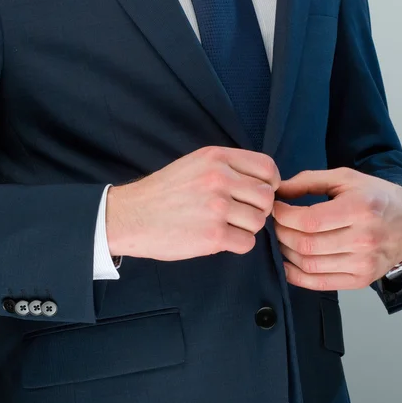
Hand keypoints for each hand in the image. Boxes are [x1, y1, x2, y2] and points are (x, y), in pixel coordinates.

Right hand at [106, 146, 279, 260]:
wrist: (130, 216)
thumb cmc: (163, 193)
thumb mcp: (194, 164)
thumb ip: (227, 168)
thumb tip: (264, 183)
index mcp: (216, 158)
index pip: (267, 167)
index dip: (271, 184)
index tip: (260, 194)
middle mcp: (219, 179)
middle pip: (266, 197)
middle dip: (258, 209)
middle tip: (240, 215)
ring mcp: (217, 207)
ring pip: (259, 221)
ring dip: (247, 228)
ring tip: (225, 227)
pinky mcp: (213, 235)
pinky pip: (247, 243)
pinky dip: (237, 244)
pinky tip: (219, 239)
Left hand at [272, 168, 401, 290]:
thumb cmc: (374, 197)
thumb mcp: (345, 178)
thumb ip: (309, 181)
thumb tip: (277, 191)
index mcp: (360, 208)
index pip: (309, 221)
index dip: (283, 216)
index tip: (275, 208)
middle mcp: (364, 238)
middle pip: (306, 244)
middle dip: (281, 233)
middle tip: (276, 224)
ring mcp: (363, 263)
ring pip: (308, 265)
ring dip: (285, 252)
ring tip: (283, 239)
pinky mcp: (360, 280)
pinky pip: (318, 283)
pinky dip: (295, 275)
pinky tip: (288, 261)